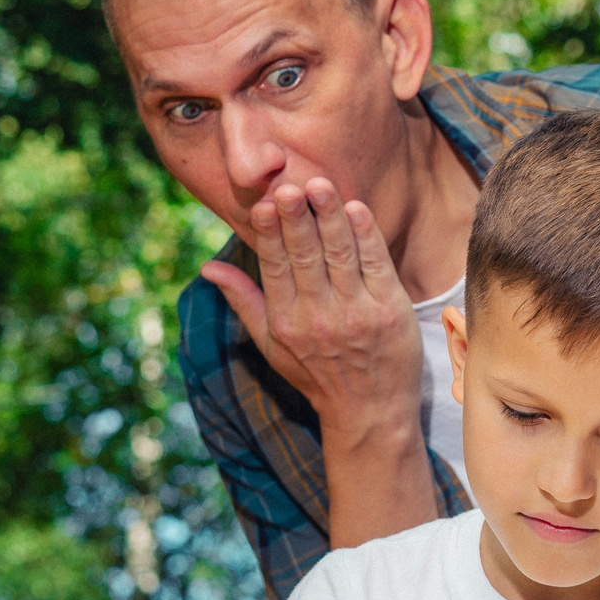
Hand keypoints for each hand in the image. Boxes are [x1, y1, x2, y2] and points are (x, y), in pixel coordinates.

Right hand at [198, 179, 421, 434]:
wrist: (370, 413)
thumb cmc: (317, 375)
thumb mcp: (272, 345)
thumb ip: (244, 301)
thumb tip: (208, 269)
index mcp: (287, 322)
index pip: (276, 268)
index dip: (271, 236)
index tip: (265, 204)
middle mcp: (320, 317)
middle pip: (307, 257)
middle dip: (298, 219)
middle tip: (290, 186)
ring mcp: (357, 314)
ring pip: (341, 256)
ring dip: (331, 218)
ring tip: (321, 186)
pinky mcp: (391, 312)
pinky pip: (377, 265)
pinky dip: (366, 236)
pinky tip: (357, 210)